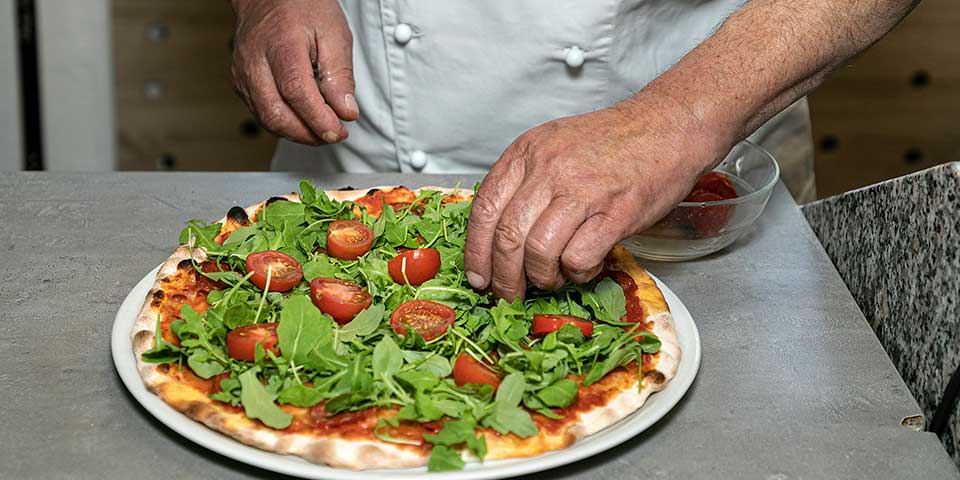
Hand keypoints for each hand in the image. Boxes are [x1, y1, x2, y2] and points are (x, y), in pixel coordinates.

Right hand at [230, 0, 356, 144]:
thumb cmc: (301, 7)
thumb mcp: (333, 33)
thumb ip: (339, 74)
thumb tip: (345, 111)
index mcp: (280, 45)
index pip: (296, 92)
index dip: (318, 119)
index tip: (338, 131)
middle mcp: (254, 62)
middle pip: (276, 113)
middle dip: (308, 134)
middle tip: (334, 133)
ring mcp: (243, 74)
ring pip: (266, 119)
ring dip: (297, 133)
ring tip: (322, 129)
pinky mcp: (241, 83)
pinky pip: (260, 113)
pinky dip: (284, 124)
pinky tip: (303, 121)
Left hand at [463, 94, 725, 299]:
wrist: (667, 126)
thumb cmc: (613, 142)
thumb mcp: (554, 146)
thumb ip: (525, 182)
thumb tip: (498, 236)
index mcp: (527, 152)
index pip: (484, 209)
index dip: (476, 252)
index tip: (478, 277)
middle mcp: (549, 168)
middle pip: (508, 237)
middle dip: (504, 278)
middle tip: (510, 295)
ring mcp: (582, 190)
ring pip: (539, 253)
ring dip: (543, 278)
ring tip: (554, 279)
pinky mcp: (615, 213)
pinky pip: (578, 259)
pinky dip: (578, 273)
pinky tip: (586, 266)